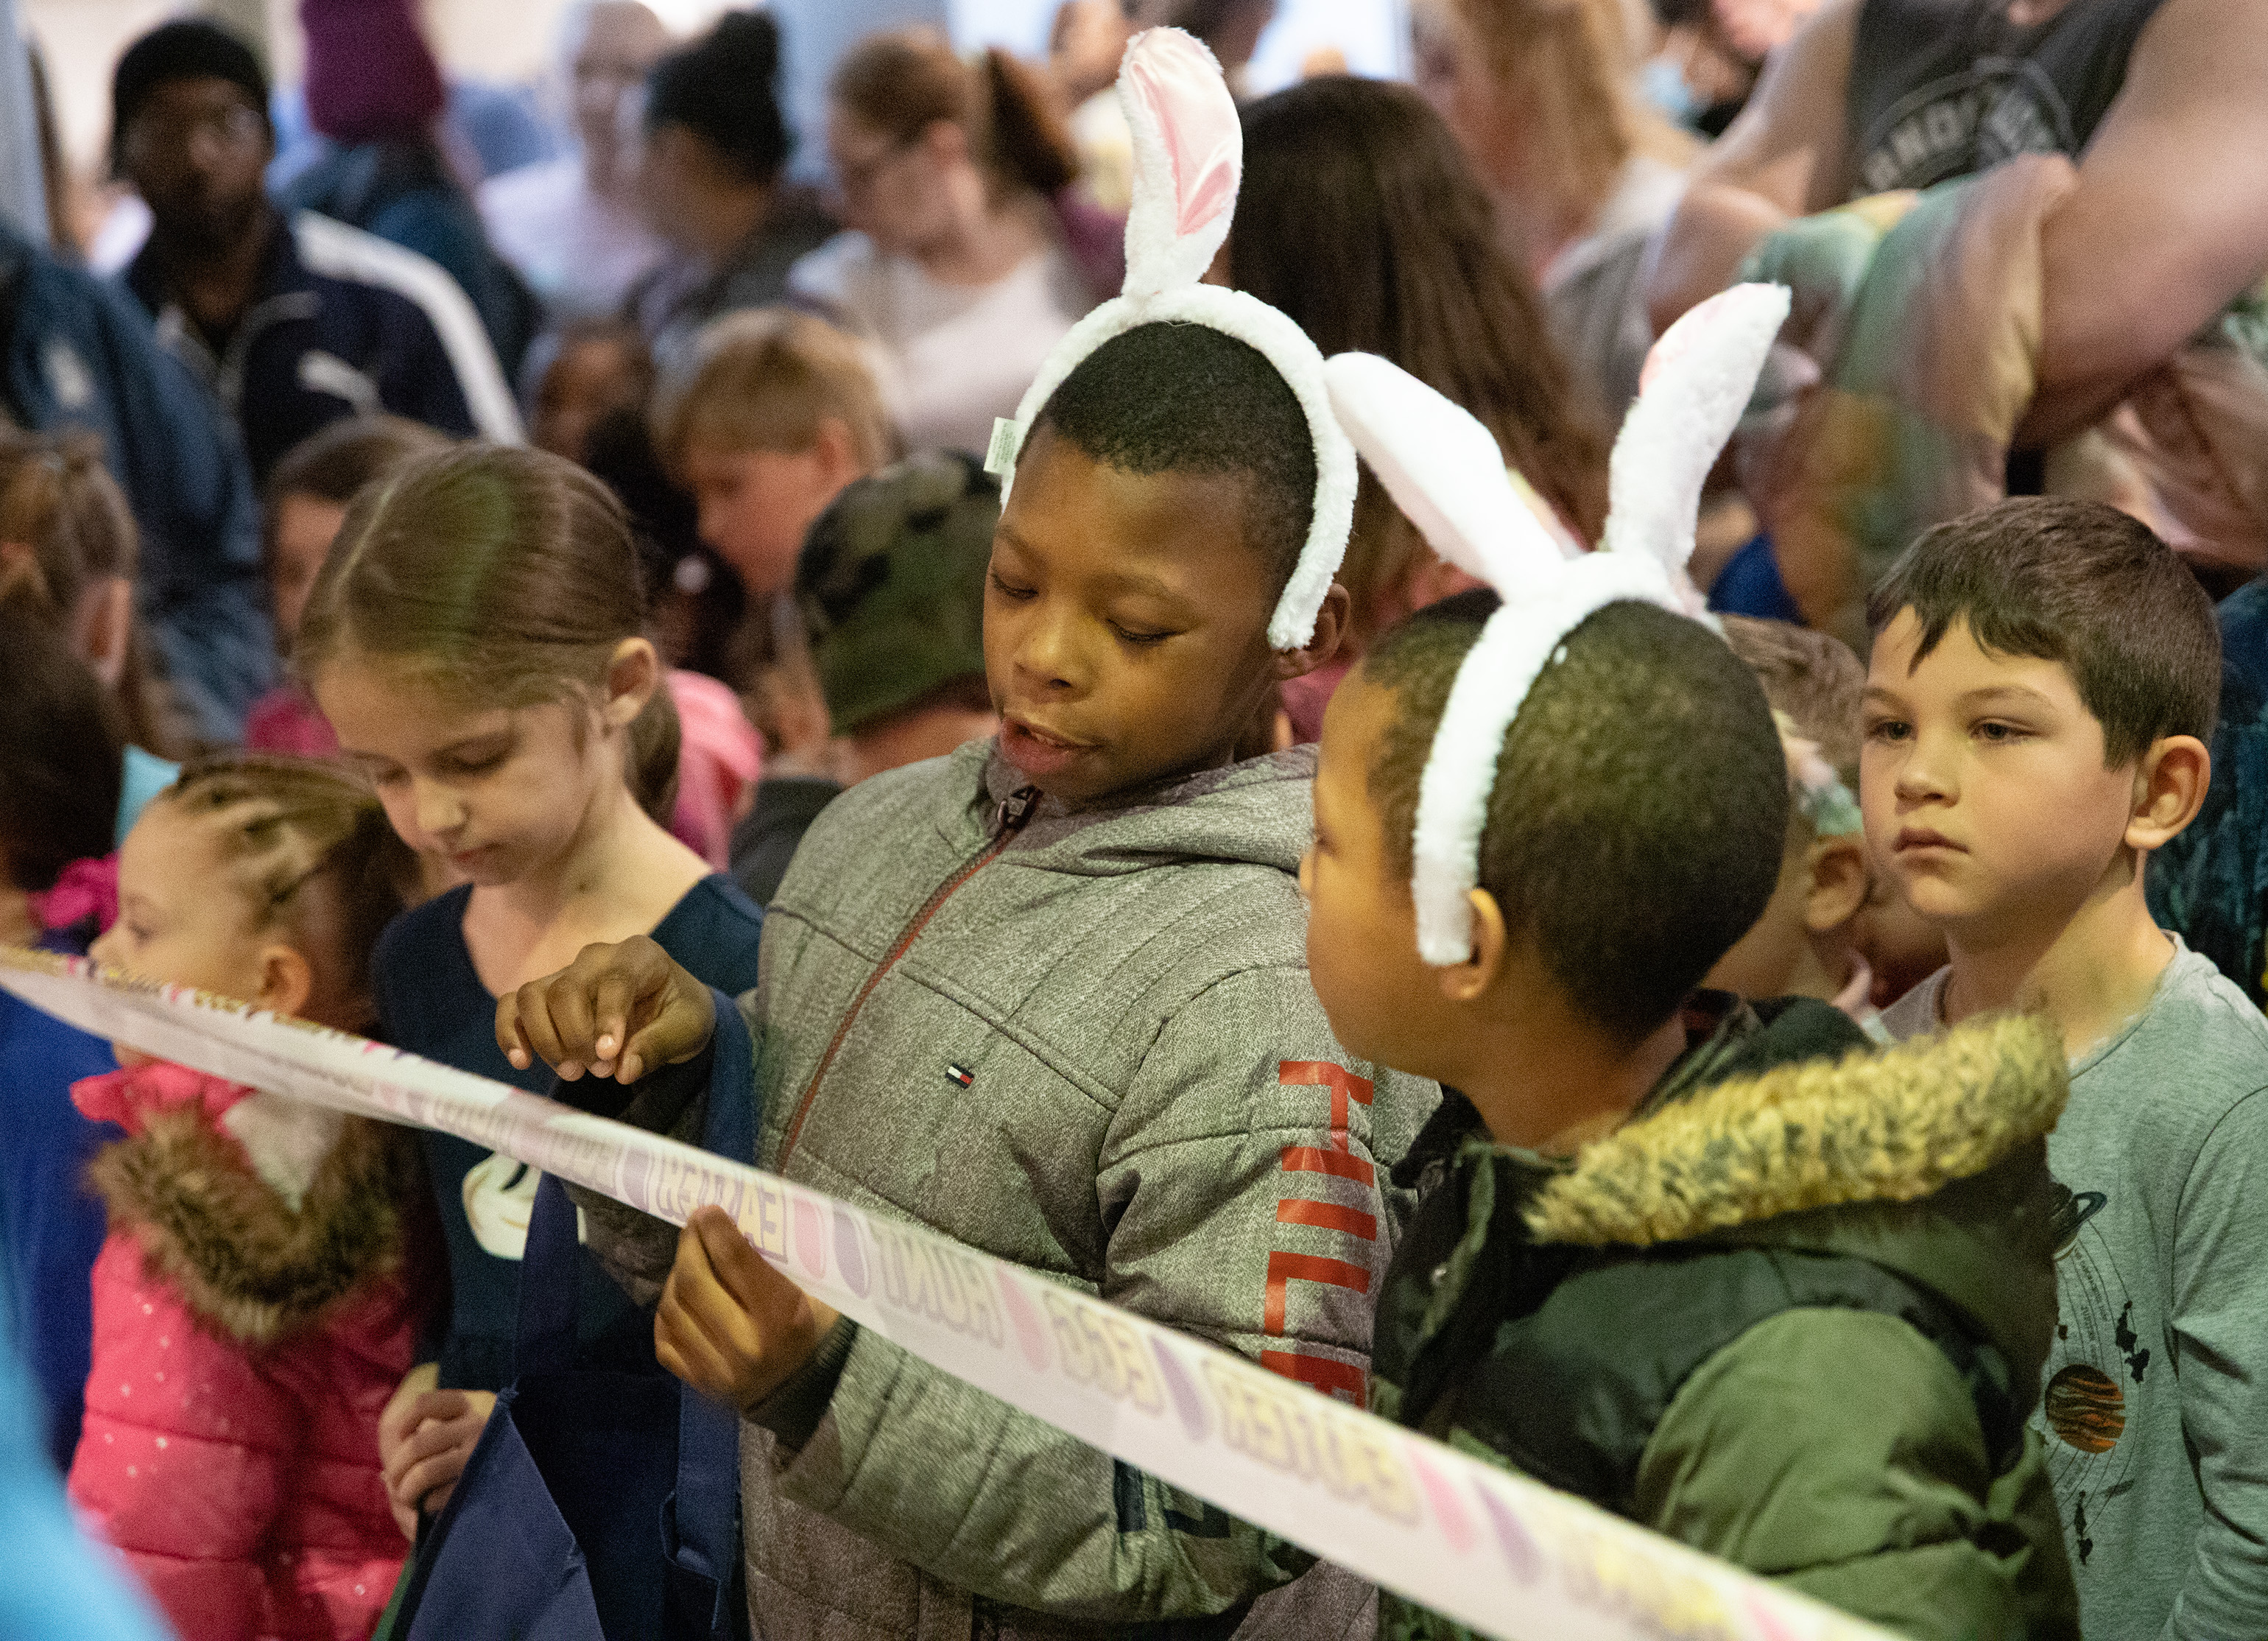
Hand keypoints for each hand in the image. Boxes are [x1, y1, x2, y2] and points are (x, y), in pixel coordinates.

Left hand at [378, 1364, 494, 1529]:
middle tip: (394, 1480)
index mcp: (473, 1402)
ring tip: (405, 1496)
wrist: (543, 1461)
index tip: (401, 1436)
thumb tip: (403, 1436)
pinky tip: (430, 1504)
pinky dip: (428, 1502)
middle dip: (398, 1466)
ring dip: (406, 1489)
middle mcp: (478, 1424)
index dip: (405, 1421)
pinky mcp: (483, 1481)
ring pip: (426, 1471)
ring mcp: (481, 1454)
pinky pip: (442, 1494)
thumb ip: (445, 1422)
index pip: (425, 1403)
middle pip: (419, 1444)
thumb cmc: (499, 1440)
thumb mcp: (478, 1416)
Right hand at [496, 936, 714, 1083]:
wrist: (668, 1010)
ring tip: (573, 1071)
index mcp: (639, 955)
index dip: (608, 1020)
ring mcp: (566, 973)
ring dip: (545, 1039)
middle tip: (600, 1071)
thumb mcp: (689, 1029)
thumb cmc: (680, 1014)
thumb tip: (624, 1070)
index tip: (608, 1058)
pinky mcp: (545, 994)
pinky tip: (522, 1061)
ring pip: (533, 996)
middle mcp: (597, 957)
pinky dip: (510, 1031)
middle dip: (576, 1037)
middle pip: (566, 989)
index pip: (614, 981)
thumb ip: (659, 1046)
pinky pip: (512, 1005)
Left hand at [656, 1205, 838, 1411]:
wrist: (806, 1392)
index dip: (716, 1229)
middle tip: (693, 1226)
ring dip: (676, 1275)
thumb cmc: (815, 1328)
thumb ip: (779, 1260)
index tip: (708, 1210)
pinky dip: (667, 1312)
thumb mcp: (814, 1291)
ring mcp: (718, 1369)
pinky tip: (681, 1297)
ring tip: (689, 1259)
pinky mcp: (700, 1383)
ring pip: (673, 1308)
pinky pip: (665, 1339)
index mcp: (782, 1317)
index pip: (735, 1261)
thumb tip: (738, 1221)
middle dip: (689, 1245)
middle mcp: (745, 1346)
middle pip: (694, 1282)